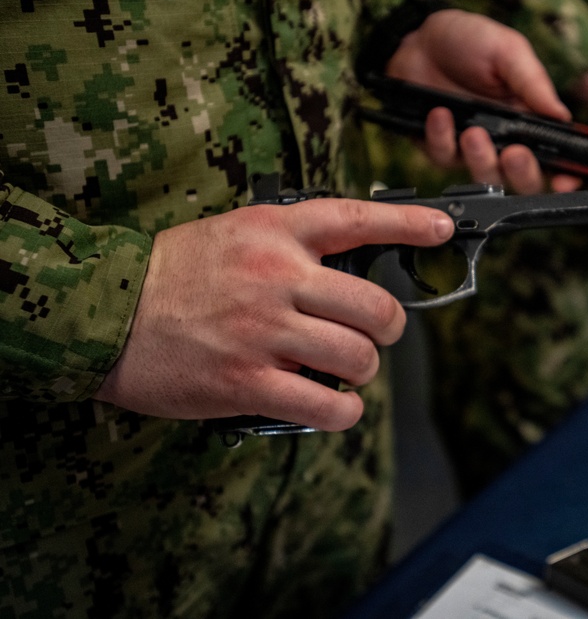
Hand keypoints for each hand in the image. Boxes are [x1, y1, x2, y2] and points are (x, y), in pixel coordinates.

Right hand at [94, 199, 454, 430]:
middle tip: (379, 335)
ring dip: (363, 370)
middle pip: (375, 306)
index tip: (441, 229)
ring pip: (358, 357)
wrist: (102, 313)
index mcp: (273, 232)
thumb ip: (289, 246)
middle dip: (389, 328)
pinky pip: (326, 405)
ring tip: (345, 372)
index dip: (409, 223)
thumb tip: (347, 274)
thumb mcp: (232, 233)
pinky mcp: (247, 382)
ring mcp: (263, 331)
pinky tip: (334, 406)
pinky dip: (343, 412)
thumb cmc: (170, 273)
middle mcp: (275, 276)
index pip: (356, 219)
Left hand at [386, 9, 570, 193]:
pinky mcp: (440, 147)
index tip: (564, 181)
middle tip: (515, 154)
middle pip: (522, 180)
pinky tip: (439, 114)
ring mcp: (472, 148)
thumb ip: (533, 83)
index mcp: (530, 119)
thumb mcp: (508, 51)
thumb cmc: (471, 40)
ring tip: (473, 131)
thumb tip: (563, 117)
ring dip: (480, 158)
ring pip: (484, 176)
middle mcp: (505, 140)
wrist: (420, 36)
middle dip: (521, 173)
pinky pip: (444, 157)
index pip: (555, 159)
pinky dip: (442, 138)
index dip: (564, 177)